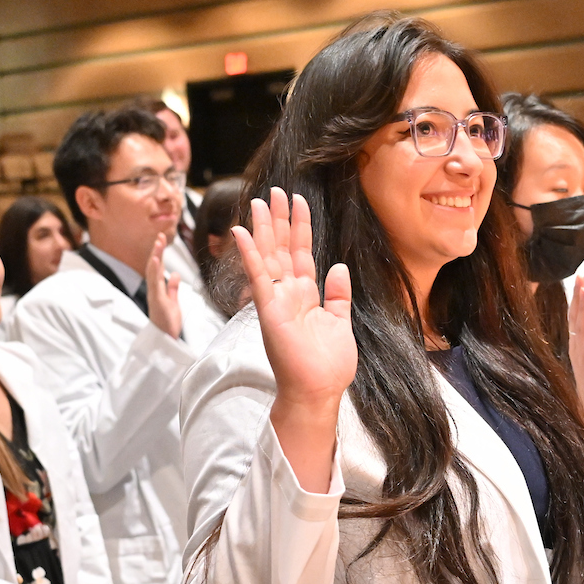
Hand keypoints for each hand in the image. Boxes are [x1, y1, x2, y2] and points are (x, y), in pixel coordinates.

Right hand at [143, 231, 183, 339]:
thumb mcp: (173, 302)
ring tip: (158, 243)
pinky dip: (155, 272)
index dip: (158, 254)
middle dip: (156, 252)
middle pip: (153, 268)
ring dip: (155, 257)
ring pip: (153, 273)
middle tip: (160, 236)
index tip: (161, 240)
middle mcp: (154, 291)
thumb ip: (173, 288)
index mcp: (157, 290)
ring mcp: (155, 296)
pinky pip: (155, 285)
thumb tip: (175, 274)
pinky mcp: (158, 303)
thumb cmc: (168, 324)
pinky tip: (156, 261)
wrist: (165, 342)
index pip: (157, 268)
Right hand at [234, 190, 353, 493]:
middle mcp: (288, 294)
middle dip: (279, 219)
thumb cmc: (328, 366)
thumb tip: (340, 267)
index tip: (297, 200)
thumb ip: (338, 294)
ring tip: (260, 201)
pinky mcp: (269, 310)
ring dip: (264, 228)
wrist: (319, 392)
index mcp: (306, 296)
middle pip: (283, 248)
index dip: (300, 227)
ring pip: (269, 256)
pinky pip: (258, 277)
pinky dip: (250, 254)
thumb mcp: (341, 322)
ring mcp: (277, 301)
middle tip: (275, 191)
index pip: (302, 253)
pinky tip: (242, 232)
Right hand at [567, 273, 583, 435]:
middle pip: (577, 315)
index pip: (577, 313)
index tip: (583, 274)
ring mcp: (582, 355)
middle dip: (580, 294)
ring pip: (581, 327)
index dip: (580, 294)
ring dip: (583, 308)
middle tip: (582, 274)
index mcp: (578, 341)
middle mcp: (577, 345)